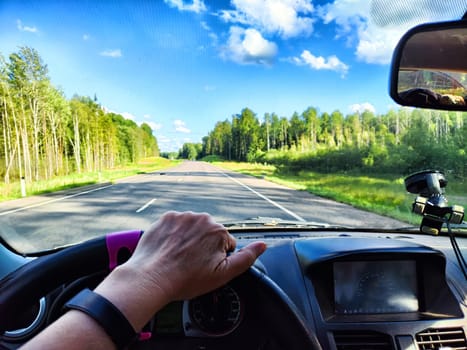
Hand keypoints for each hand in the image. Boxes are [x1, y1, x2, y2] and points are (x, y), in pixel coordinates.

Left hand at [95, 211, 265, 330]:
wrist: (151, 277)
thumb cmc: (185, 279)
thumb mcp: (223, 275)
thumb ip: (246, 258)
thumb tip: (262, 245)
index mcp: (218, 231)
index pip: (225, 243)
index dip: (217, 258)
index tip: (205, 266)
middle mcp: (202, 218)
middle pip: (209, 233)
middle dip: (204, 246)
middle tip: (191, 263)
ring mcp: (182, 216)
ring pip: (192, 228)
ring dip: (189, 239)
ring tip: (179, 257)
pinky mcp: (166, 218)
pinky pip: (176, 224)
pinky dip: (174, 234)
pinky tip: (169, 249)